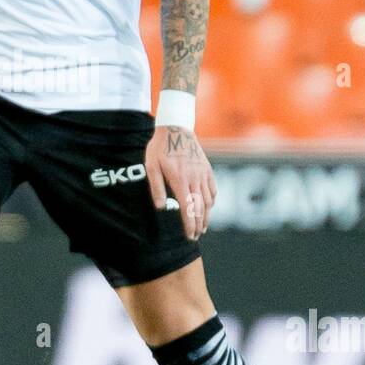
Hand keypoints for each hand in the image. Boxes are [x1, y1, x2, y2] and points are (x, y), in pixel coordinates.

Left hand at [145, 125, 216, 241]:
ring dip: (206, 216)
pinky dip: (212, 201)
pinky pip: (213, 189)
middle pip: (200, 208)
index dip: (189, 224)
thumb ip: (156, 187)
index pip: (187, 208)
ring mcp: (202, 174)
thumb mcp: (152, 167)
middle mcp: (194, 179)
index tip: (190, 236)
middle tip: (196, 236)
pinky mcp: (207, 169)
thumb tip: (161, 207)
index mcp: (180, 180)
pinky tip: (208, 208)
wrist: (176, 128)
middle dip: (199, 225)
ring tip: (203, 227)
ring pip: (208, 200)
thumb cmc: (160, 148)